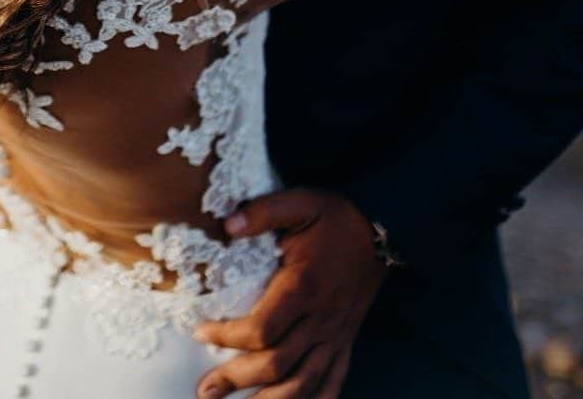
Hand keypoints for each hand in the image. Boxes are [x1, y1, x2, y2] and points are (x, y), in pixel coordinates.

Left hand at [194, 190, 387, 398]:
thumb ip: (263, 212)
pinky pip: (333, 382)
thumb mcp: (300, 202)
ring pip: (303, 384)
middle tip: (204, 389)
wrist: (382, 230)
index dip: (228, 337)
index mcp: (304, 287)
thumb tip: (226, 224)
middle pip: (278, 365)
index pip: (262, 329)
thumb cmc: (336, 218)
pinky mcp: (346, 341)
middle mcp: (321, 319)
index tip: (200, 332)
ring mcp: (336, 335)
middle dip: (238, 380)